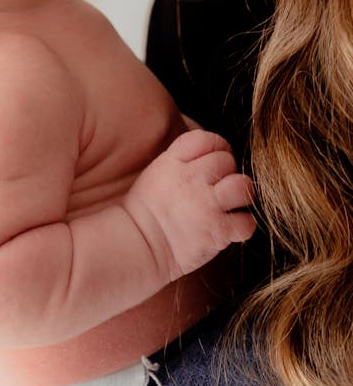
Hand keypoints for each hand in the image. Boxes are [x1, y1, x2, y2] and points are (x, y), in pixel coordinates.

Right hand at [123, 129, 255, 280]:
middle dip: (227, 172)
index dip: (216, 146)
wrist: (138, 245)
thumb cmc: (144, 212)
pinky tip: (233, 227)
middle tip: (220, 187)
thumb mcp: (156, 173)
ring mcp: (206, 204)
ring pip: (242, 185)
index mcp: (173, 161)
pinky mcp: (218, 231)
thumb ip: (180, 161)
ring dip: (241, 194)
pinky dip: (243, 225)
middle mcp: (192, 178)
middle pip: (227, 160)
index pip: (206, 139)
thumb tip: (205, 156)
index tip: (216, 159)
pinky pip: (247, 222)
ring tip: (232, 203)